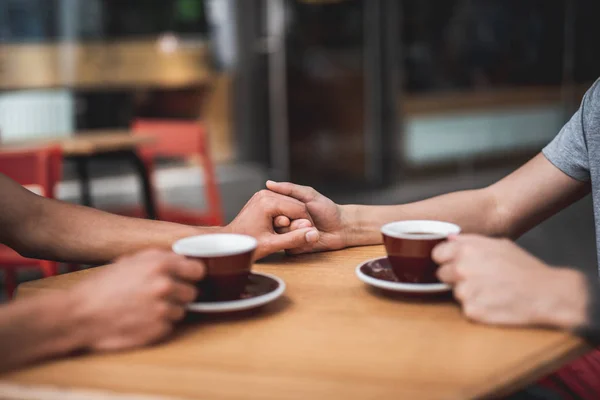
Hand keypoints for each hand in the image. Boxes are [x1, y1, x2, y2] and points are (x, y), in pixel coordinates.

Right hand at [70, 249, 204, 350]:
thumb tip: (181, 259)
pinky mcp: (158, 330)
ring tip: (145, 308)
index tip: (186, 278)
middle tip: (160, 296)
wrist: (80, 314)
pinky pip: (170, 326)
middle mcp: (165, 285)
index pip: (198, 269)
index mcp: (160, 264)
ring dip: (169, 310)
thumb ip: (158, 258)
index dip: (191, 274)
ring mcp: (163, 309)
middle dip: (179, 294)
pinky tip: (141, 320)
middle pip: (192, 292)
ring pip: (182, 310)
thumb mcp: (129, 260)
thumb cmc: (102, 286)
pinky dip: (159, 325)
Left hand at [224, 190, 319, 258]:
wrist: (230, 240)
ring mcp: (264, 193)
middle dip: (300, 220)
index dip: (306, 223)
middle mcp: (266, 193)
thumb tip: (313, 235)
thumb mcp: (272, 245)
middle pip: (296, 204)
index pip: (299, 209)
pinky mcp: (263, 197)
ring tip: (288, 233)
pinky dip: (286, 215)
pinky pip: (283, 204)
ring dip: (294, 217)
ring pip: (291, 203)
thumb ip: (294, 239)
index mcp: (268, 202)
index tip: (307, 236)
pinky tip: (281, 227)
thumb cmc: (247, 244)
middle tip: (299, 236)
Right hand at [266, 181, 347, 253]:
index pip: (270, 209)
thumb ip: (289, 189)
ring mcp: (287, 236)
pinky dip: (302, 240)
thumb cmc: (326, 209)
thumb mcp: (308, 195)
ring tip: (312, 226)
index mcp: (284, 209)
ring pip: (281, 235)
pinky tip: (312, 236)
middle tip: (307, 220)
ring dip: (298, 230)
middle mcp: (283, 222)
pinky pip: (289, 246)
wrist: (341, 227)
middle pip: (274, 223)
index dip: (279, 210)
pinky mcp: (293, 248)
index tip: (290, 211)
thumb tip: (268, 183)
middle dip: (291, 221)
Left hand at [433, 235, 587, 328]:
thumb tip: (449, 238)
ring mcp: (465, 291)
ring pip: (455, 293)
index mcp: (466, 249)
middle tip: (479, 279)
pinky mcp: (471, 311)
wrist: (547, 294)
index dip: (447, 259)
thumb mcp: (499, 244)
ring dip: (468, 293)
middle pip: (442, 274)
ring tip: (492, 291)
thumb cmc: (525, 269)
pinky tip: (494, 303)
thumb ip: (470, 241)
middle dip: (456, 277)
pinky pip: (466, 309)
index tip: (456, 263)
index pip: (437, 254)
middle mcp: (461, 268)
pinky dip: (477, 308)